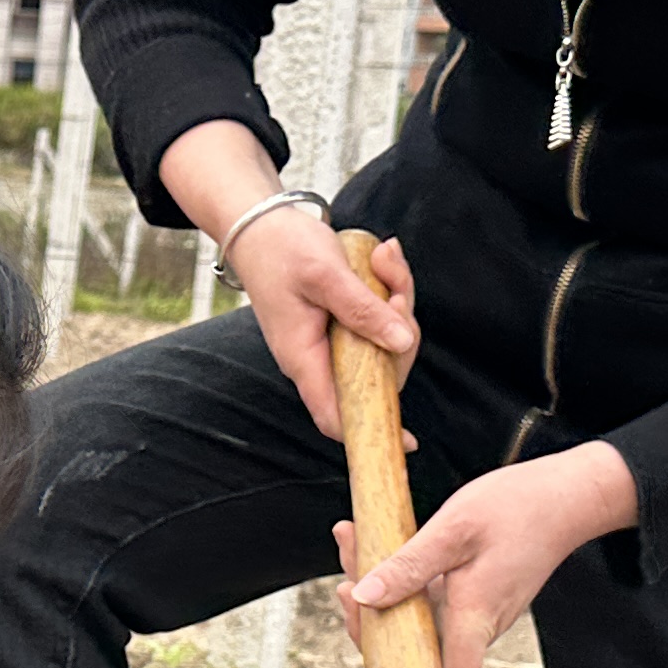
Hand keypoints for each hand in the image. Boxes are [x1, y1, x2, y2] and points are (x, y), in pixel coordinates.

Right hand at [236, 208, 416, 441]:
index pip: (336, 415)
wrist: (260, 226)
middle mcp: (318, 357)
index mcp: (303, 357)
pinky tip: (382, 261)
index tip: (407, 441)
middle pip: (376, 374)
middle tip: (396, 291)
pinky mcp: (342, 323)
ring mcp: (331, 341)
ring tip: (384, 260)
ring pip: (383, 342)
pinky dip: (388, 293)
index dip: (370, 429)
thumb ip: (362, 309)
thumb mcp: (325, 274)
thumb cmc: (281, 249)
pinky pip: (377, 321)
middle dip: (401, 334)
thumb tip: (402, 342)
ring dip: (397, 304)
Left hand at [339, 441, 638, 667]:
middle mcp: (476, 628)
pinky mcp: (472, 600)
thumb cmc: (519, 508)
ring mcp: (475, 616)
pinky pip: (426, 602)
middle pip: (414, 653)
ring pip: (414, 623)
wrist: (566, 497)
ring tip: (353, 542)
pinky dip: (398, 579)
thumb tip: (364, 597)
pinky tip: (377, 543)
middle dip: (368, 623)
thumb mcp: (455, 529)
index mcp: (475, 619)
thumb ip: (409, 566)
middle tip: (346, 581)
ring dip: (377, 593)